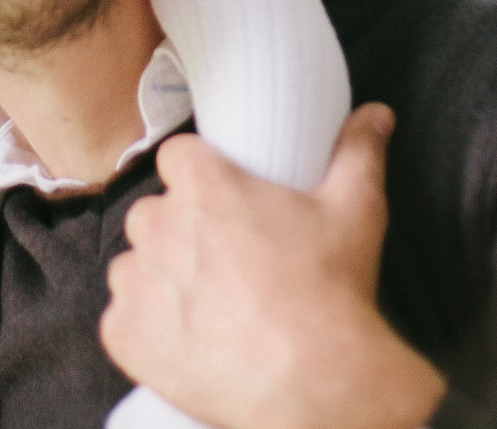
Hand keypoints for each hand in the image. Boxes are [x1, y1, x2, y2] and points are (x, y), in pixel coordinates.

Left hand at [102, 106, 443, 428]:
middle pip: (152, 214)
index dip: (195, 177)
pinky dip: (146, 331)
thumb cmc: (331, 293)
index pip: (175, 157)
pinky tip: (188, 341)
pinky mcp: (123, 335)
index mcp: (204, 185)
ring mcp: (137, 282)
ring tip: (207, 307)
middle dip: (178, 233)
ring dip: (159, 281)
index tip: (218, 202)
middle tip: (222, 263)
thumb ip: (357, 151)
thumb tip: (375, 115)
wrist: (315, 381)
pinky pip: (121, 321)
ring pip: (134, 267)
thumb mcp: (355, 209)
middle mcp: (159, 226)